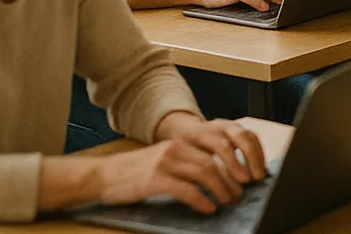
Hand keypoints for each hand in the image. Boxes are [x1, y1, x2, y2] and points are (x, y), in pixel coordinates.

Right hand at [96, 117, 264, 214]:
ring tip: (229, 200)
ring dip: (222, 189)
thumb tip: (218, 175)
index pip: (217, 147)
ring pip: (205, 173)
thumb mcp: (165, 160)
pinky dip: (201, 200)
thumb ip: (187, 163)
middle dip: (232, 178)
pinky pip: (186, 189)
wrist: (103, 175)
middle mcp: (176, 148)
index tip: (248, 174)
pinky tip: (209, 208)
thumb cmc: (135, 173)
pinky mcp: (155, 179)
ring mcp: (165, 162)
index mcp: (181, 142)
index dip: (236, 160)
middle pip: (214, 161)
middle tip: (240, 192)